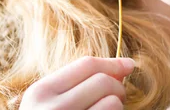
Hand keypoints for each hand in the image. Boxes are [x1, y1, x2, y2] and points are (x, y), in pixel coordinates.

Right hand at [19, 56, 134, 109]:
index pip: (87, 65)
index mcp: (40, 92)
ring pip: (112, 103)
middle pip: (103, 81)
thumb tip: (125, 67)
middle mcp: (52, 109)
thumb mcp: (50, 102)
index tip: (129, 65)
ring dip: (117, 107)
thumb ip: (79, 82)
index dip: (113, 63)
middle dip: (118, 87)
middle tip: (118, 97)